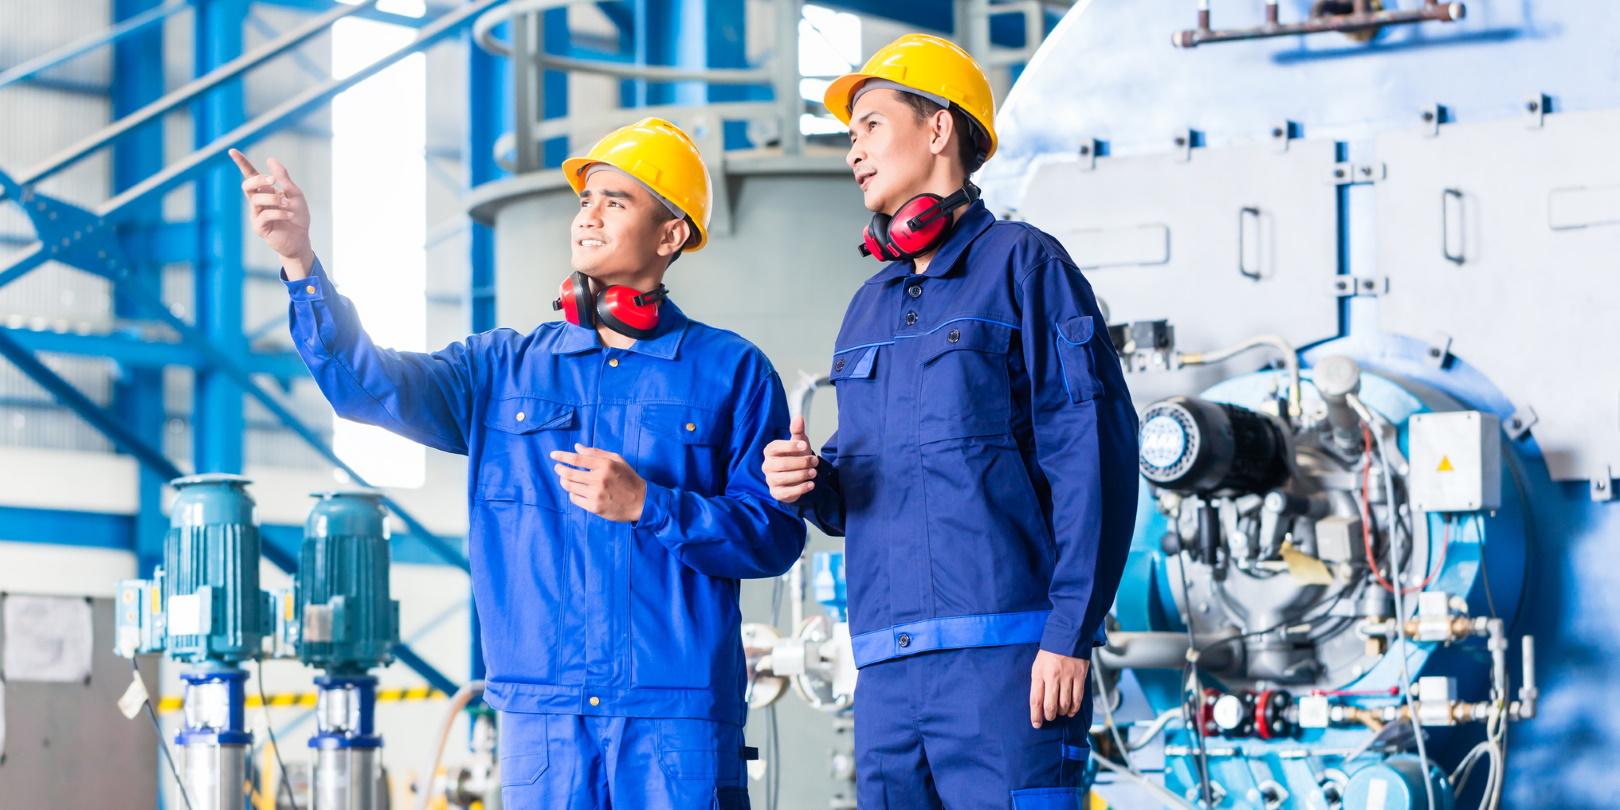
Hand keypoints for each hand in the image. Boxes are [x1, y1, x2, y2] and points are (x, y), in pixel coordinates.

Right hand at [229, 149, 314, 278]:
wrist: (301, 239)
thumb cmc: (298, 216)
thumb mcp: (295, 194)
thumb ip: (283, 178)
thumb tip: (270, 160)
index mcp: (266, 191)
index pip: (250, 174)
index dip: (241, 163)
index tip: (232, 151)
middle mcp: (258, 201)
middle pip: (247, 185)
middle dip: (259, 180)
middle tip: (273, 181)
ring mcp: (257, 214)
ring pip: (256, 200)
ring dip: (275, 200)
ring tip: (289, 206)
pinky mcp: (259, 227)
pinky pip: (263, 215)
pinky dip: (278, 212)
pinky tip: (288, 215)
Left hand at [550, 445, 646, 522]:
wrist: (641, 502)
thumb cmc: (629, 478)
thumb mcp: (617, 460)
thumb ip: (596, 453)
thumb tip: (577, 447)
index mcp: (605, 465)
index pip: (577, 459)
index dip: (562, 456)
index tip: (554, 455)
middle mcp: (599, 480)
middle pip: (569, 473)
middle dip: (560, 469)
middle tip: (558, 467)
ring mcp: (596, 495)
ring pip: (570, 486)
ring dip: (564, 481)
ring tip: (566, 478)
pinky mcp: (595, 507)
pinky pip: (575, 499)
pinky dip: (572, 493)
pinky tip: (576, 490)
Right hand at [762, 415, 817, 502]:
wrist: (798, 476)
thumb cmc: (796, 456)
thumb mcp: (799, 443)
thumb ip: (797, 431)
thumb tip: (798, 417)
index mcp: (770, 451)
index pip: (776, 447)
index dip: (790, 446)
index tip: (805, 446)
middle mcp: (767, 465)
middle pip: (782, 464)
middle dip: (801, 462)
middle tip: (815, 461)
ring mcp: (770, 480)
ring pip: (784, 478)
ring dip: (801, 474)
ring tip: (814, 472)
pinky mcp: (776, 493)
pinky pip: (786, 492)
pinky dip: (800, 488)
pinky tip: (811, 484)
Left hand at [1030, 650, 1089, 727]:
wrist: (1068, 636)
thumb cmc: (1050, 653)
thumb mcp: (1038, 665)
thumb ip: (1038, 683)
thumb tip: (1039, 704)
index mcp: (1039, 673)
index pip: (1035, 700)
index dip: (1035, 715)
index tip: (1036, 724)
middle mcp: (1053, 676)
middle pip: (1050, 705)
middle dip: (1050, 716)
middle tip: (1050, 718)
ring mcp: (1068, 677)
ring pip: (1065, 704)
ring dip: (1062, 712)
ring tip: (1060, 712)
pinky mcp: (1080, 676)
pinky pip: (1078, 698)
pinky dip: (1074, 708)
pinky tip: (1071, 711)